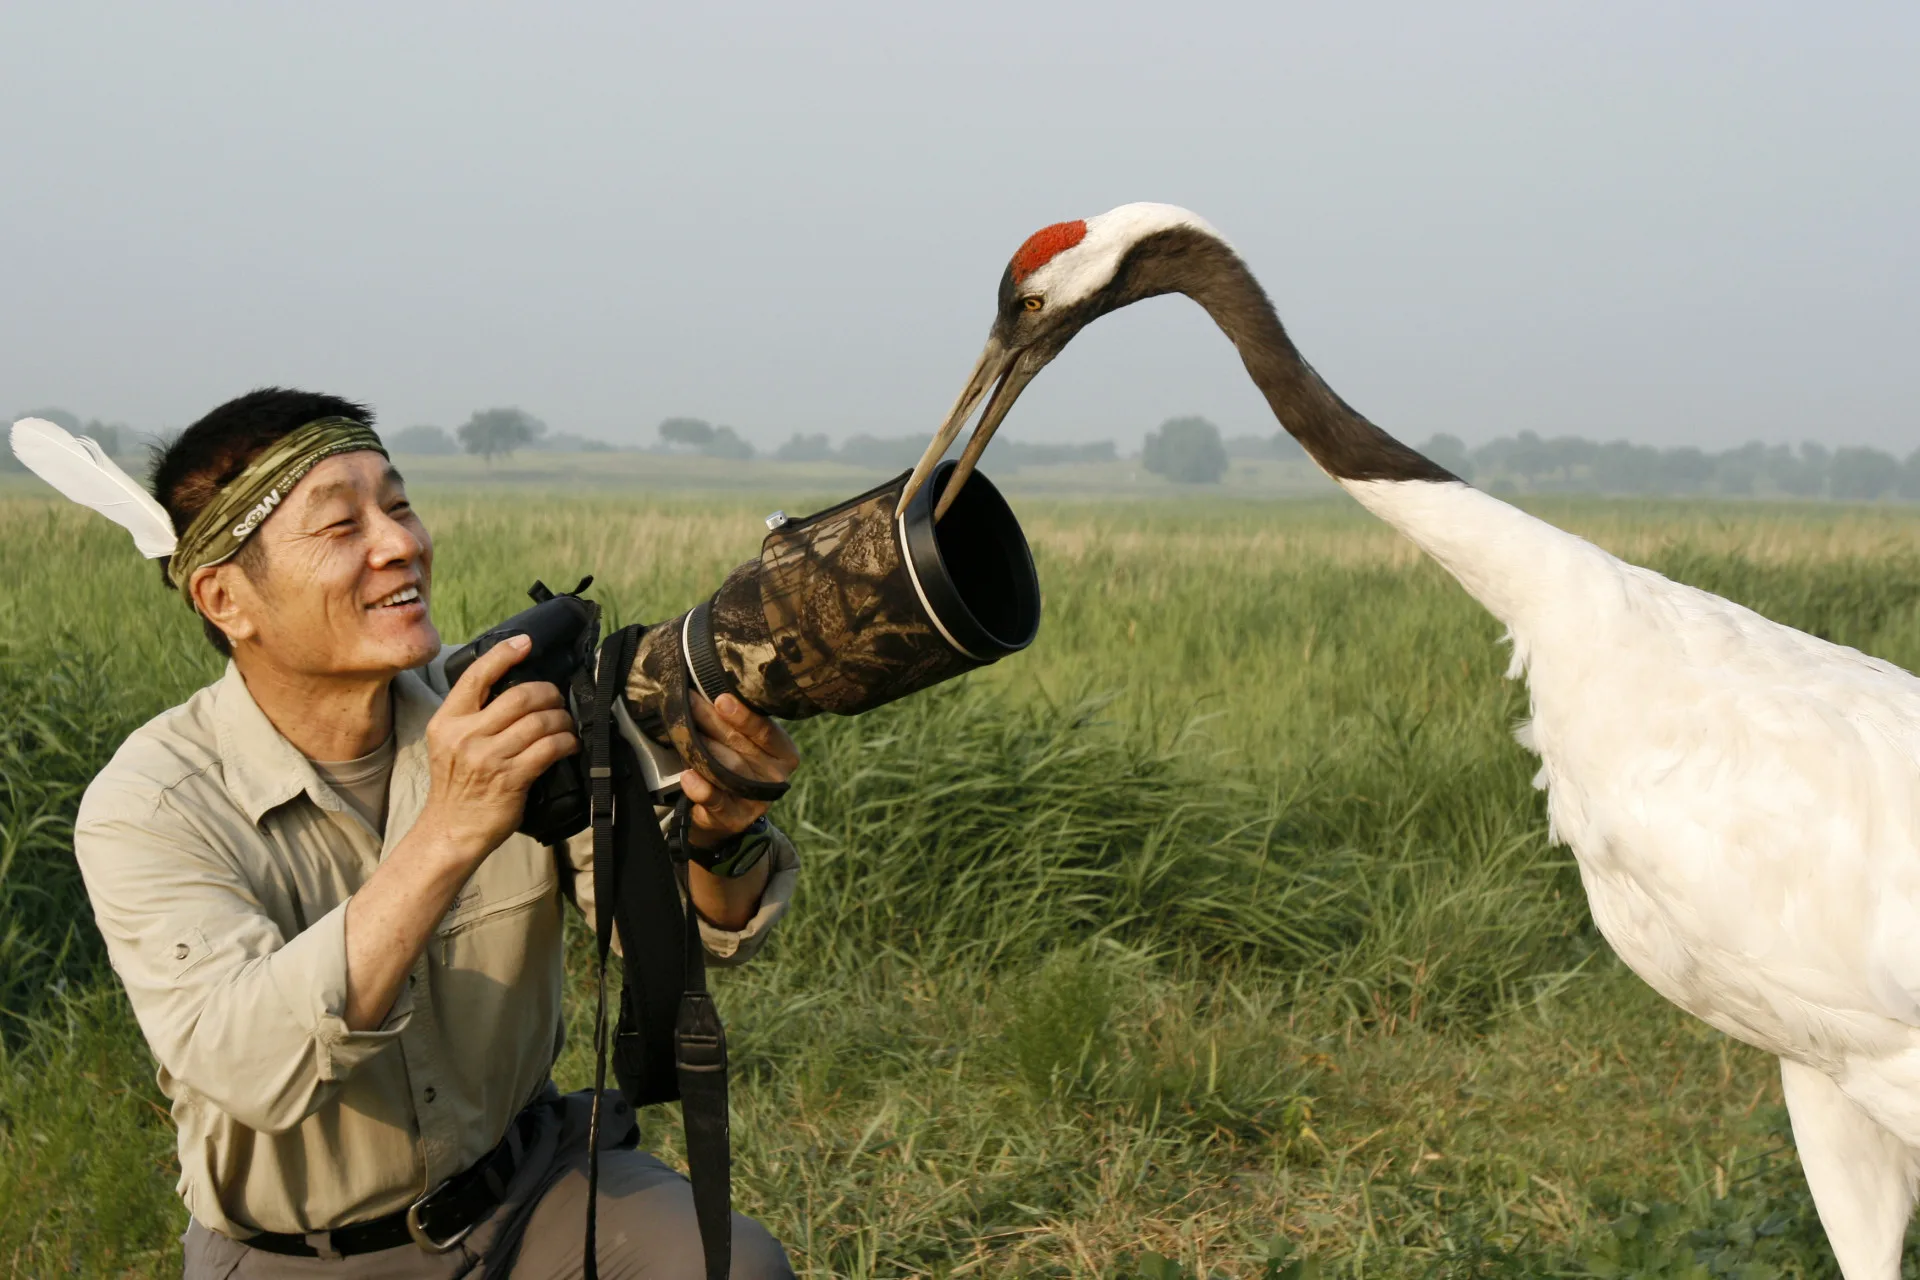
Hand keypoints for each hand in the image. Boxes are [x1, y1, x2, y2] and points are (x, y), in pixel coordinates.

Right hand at [415, 635, 578, 865]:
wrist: (451, 830)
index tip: (526, 642)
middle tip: (556, 699)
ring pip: (540, 721)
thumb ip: (472, 716)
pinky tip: (570, 744)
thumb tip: (513, 688)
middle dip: (548, 693)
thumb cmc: (456, 785)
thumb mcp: (448, 742)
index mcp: (447, 720)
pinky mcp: (511, 778)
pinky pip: (549, 748)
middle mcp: (465, 735)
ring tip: (565, 724)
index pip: (477, 675)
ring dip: (562, 719)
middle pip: (520, 696)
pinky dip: (567, 742)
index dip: (504, 654)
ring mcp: (489, 757)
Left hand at [681, 693, 799, 847]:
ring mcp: (757, 800)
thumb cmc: (733, 763)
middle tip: (688, 702)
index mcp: (783, 753)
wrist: (722, 812)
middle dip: (712, 722)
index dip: (743, 716)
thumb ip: (735, 723)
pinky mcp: (736, 818)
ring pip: (728, 770)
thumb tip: (708, 688)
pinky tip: (688, 776)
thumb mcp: (742, 742)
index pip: (766, 731)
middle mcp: (775, 776)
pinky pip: (717, 801)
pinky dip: (701, 789)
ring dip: (703, 750)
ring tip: (682, 732)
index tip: (721, 699)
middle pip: (741, 746)